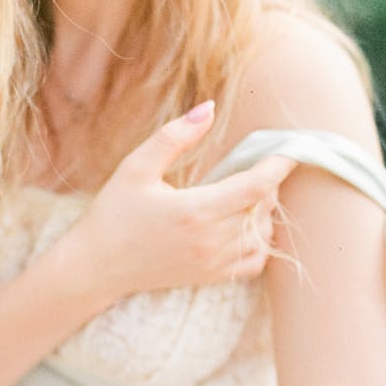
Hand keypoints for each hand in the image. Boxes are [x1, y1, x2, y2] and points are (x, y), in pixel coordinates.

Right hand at [77, 101, 297, 299]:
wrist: (97, 266)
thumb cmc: (114, 213)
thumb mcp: (136, 167)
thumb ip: (174, 137)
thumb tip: (209, 108)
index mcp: (195, 209)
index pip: (257, 186)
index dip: (279, 165)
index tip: (288, 149)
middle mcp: (210, 240)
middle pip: (264, 209)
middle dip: (268, 184)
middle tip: (254, 166)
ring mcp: (212, 263)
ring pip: (263, 236)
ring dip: (264, 213)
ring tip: (246, 195)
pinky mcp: (210, 277)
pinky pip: (254, 262)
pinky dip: (259, 243)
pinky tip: (243, 226)